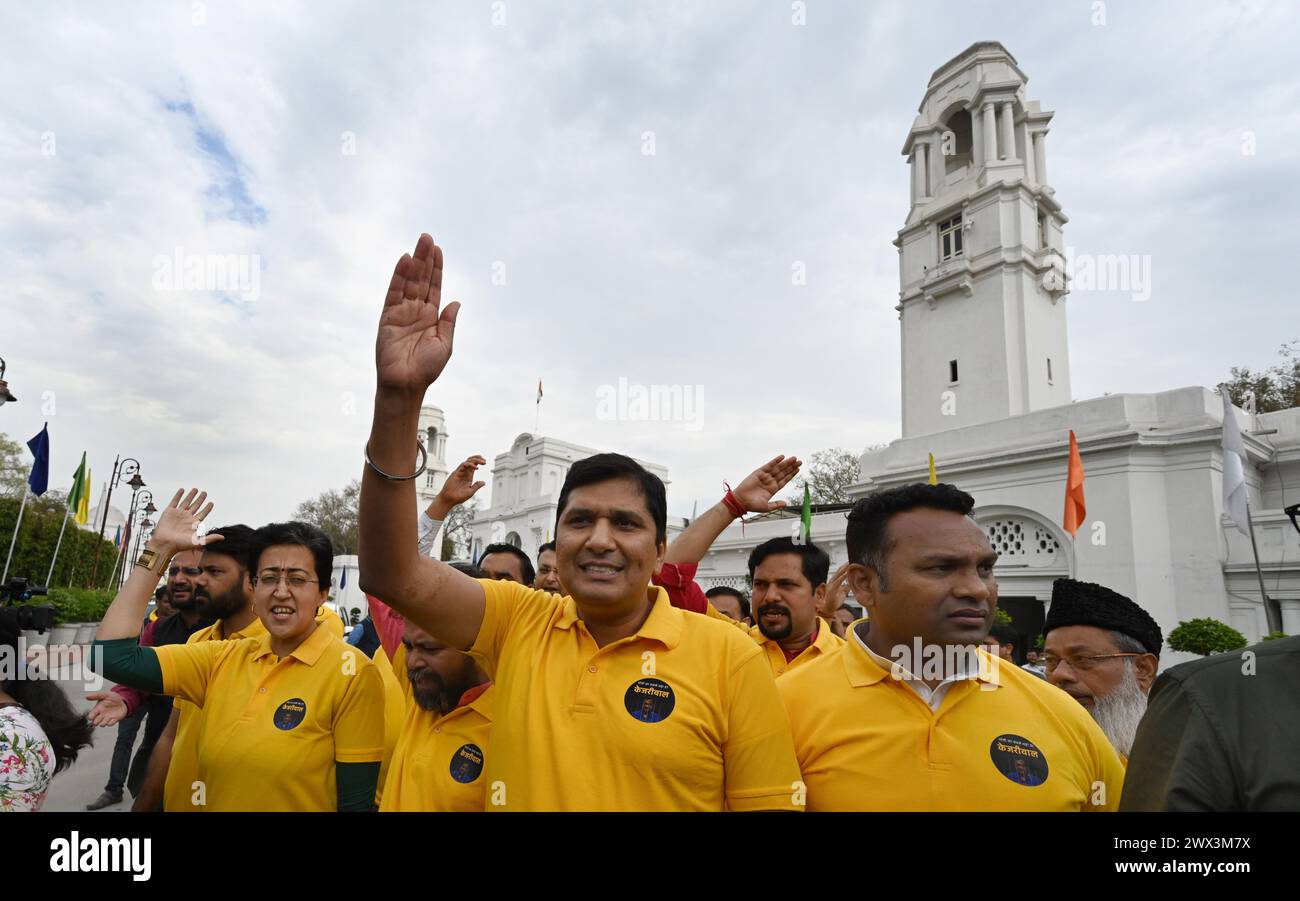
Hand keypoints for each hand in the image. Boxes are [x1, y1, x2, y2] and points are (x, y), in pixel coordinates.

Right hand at [86, 691, 128, 727]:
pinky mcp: (114, 720)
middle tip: (100, 716)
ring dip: (103, 722)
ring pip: (102, 725)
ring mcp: (107, 718)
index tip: (93, 715)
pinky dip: (111, 722)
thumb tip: (87, 696)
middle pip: (95, 722)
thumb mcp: (106, 695)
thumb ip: (97, 695)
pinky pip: (110, 724)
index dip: (90, 717)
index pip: (90, 716)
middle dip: (96, 721)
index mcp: (98, 709)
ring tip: (107, 717)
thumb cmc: (113, 698)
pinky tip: (114, 718)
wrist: (123, 701)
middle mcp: (101, 715)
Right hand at [147, 489, 220, 555]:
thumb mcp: (198, 542)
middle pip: (195, 506)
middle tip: (205, 493)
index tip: (211, 503)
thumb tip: (223, 537)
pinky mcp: (169, 512)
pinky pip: (175, 501)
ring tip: (195, 489)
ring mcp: (178, 514)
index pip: (202, 513)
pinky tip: (182, 489)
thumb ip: (210, 538)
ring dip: (190, 495)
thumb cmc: (180, 545)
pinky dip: (178, 495)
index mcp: (193, 524)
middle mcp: (186, 518)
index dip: (207, 508)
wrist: (165, 544)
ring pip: (186, 502)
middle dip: (200, 499)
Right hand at [376, 233, 459, 393]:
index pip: (434, 287)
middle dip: (425, 258)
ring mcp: (401, 312)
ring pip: (409, 281)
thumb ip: (448, 322)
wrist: (406, 384)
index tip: (438, 250)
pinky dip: (399, 276)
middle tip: (428, 237)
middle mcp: (416, 311)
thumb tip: (456, 301)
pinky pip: (394, 292)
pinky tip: (405, 260)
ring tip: (420, 242)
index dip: (437, 269)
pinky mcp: (388, 316)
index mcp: (431, 317)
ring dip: (414, 261)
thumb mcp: (444, 344)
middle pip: (422, 279)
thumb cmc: (426, 369)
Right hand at [438, 456, 486, 506]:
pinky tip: (476, 468)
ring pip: (467, 461)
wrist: (449, 500)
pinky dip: (470, 465)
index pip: (473, 465)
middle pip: (471, 461)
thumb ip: (476, 486)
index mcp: (468, 476)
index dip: (479, 461)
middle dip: (478, 458)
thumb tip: (484, 482)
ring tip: (482, 462)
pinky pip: (463, 465)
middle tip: (485, 461)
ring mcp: (460, 472)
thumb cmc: (458, 497)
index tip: (485, 462)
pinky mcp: (456, 473)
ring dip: (475, 460)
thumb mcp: (470, 492)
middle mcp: (464, 473)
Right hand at [732, 455, 802, 513]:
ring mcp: (765, 476)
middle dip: (791, 467)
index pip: (785, 480)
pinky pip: (769, 465)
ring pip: (778, 468)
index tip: (798, 469)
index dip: (791, 474)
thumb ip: (776, 504)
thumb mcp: (766, 507)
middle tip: (800, 461)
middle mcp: (770, 481)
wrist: (741, 502)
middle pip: (783, 472)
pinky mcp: (759, 472)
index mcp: (773, 489)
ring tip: (794, 458)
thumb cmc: (752, 505)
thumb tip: (785, 503)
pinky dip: (775, 461)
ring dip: (786, 463)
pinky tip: (782, 457)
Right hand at [818, 562, 850, 619]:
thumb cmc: (834, 602)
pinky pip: (837, 582)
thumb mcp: (842, 594)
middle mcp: (832, 582)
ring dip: (844, 569)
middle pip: (839, 572)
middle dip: (845, 566)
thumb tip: (850, 585)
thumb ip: (845, 588)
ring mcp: (831, 585)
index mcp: (835, 583)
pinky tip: (845, 573)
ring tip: (849, 565)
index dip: (845, 568)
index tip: (851, 563)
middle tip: (850, 560)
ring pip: (838, 575)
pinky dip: (841, 577)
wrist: (828, 609)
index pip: (840, 573)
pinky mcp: (832, 589)